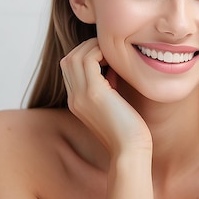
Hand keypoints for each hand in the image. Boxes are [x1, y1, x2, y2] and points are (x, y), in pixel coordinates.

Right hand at [60, 38, 151, 155]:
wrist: (130, 150)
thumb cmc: (129, 130)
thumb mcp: (113, 105)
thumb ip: (108, 88)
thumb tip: (112, 68)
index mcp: (77, 102)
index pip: (70, 69)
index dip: (86, 56)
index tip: (107, 58)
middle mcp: (74, 98)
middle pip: (68, 59)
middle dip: (87, 48)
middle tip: (109, 51)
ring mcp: (81, 96)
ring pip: (75, 56)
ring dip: (94, 48)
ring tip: (112, 54)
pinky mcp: (94, 93)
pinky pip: (88, 60)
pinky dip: (100, 53)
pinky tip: (116, 61)